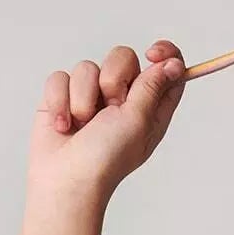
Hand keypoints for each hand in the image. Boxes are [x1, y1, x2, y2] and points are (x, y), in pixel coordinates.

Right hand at [27, 40, 186, 203]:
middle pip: (123, 57)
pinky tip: (63, 126)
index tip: (153, 53)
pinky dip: (59, 101)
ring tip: (82, 125)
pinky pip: (60, 77)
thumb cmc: (105, 159)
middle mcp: (121, 100)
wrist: (65, 181)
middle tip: (109, 109)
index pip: (165, 68)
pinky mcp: (62, 98)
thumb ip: (154, 86)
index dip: (164, 54)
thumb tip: (174, 63)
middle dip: (113, 79)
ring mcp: (90, 98)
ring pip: (87, 67)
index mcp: (148, 107)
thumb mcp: (139, 120)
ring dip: (82, 97)